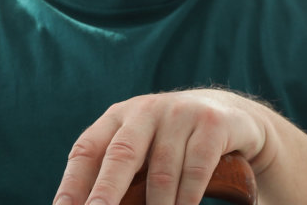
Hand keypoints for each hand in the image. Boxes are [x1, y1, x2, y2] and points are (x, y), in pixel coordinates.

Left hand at [54, 89, 276, 204]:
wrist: (234, 117)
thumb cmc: (176, 144)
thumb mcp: (144, 150)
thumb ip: (120, 174)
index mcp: (118, 117)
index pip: (87, 150)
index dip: (72, 182)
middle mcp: (144, 111)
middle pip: (120, 155)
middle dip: (106, 192)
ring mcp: (179, 114)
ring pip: (161, 171)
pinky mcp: (211, 123)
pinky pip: (196, 169)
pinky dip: (187, 197)